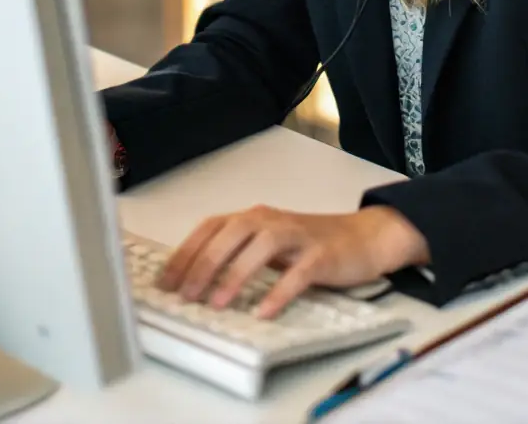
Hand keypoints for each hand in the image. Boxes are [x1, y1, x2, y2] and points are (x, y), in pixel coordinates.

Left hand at [158, 205, 430, 318]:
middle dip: (203, 263)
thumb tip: (193, 279)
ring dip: (235, 274)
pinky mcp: (321, 255)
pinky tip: (265, 311)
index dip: (186, 251)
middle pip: (231, 232)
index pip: (211, 227)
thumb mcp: (267, 244)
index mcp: (254, 217)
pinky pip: (298, 273)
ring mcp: (298, 235)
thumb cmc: (309, 244)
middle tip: (185, 294)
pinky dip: (279, 292)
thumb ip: (237, 252)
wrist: (362, 238)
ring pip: (262, 246)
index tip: (165, 280)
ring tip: (217, 303)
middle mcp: (272, 220)